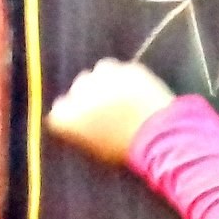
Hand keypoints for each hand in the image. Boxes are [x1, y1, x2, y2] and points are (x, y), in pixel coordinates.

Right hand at [46, 59, 174, 164]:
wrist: (158, 137)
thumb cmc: (124, 149)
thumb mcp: (93, 148)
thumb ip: (80, 131)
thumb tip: (77, 122)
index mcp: (65, 117)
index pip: (60, 109)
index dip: (75, 112)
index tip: (86, 118)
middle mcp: (78, 93)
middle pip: (79, 87)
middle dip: (90, 94)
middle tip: (109, 107)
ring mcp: (103, 77)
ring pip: (99, 72)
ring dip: (107, 80)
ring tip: (123, 95)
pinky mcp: (127, 69)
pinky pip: (123, 68)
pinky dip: (127, 76)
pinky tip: (137, 89)